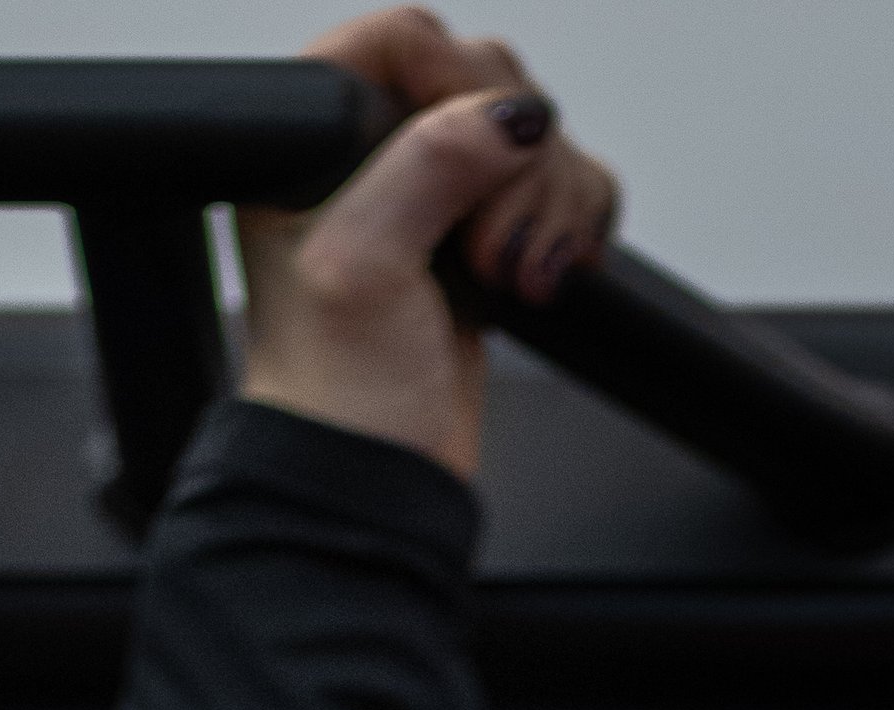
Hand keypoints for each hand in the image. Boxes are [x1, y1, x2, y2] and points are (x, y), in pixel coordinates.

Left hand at [238, 6, 619, 483]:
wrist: (377, 481)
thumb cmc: (338, 391)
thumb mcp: (363, 263)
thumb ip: (427, 165)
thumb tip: (509, 114)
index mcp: (320, 134)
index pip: (405, 39)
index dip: (454, 83)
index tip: (470, 153)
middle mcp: (380, 152)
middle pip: (489, 79)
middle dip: (514, 164)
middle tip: (484, 249)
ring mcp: (441, 197)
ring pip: (538, 137)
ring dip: (548, 208)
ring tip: (510, 282)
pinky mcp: (492, 240)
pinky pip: (568, 189)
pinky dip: (574, 229)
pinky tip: (541, 283)